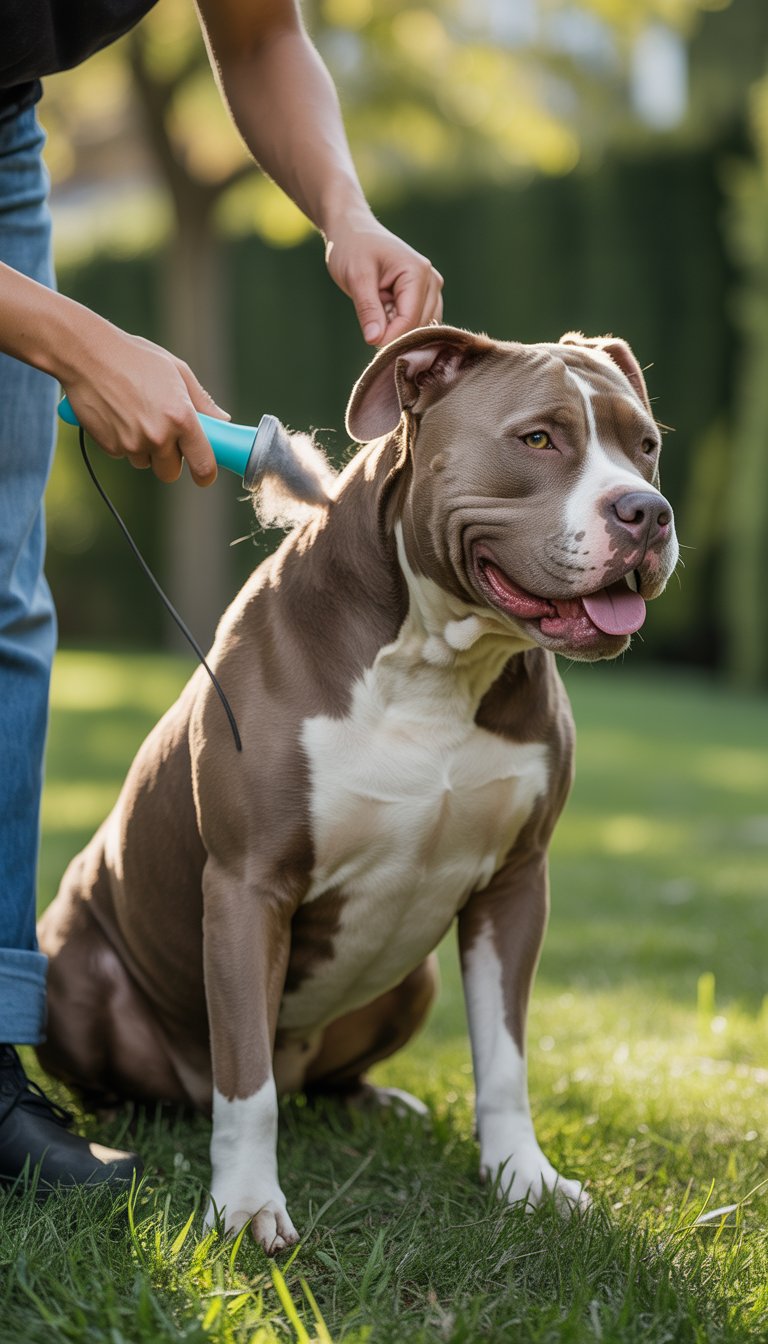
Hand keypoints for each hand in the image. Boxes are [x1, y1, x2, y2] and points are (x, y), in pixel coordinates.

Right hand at [61, 323, 227, 486]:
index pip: (203, 464)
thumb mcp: (176, 370)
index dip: (206, 474)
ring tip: (136, 415)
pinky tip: (118, 415)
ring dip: (145, 449)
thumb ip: (202, 401)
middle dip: (170, 460)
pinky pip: (124, 455)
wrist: (86, 354)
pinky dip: (124, 442)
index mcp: (181, 417)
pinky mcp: (110, 446)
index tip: (205, 474)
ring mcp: (132, 444)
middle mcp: (158, 436)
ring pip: (146, 463)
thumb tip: (223, 421)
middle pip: (171, 472)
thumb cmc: (135, 357)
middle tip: (164, 434)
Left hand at [324, 211, 443, 346]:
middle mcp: (432, 280)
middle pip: (418, 326)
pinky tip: (383, 312)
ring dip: (397, 329)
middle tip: (369, 322)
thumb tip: (375, 340)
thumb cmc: (353, 248)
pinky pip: (417, 322)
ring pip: (420, 327)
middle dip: (394, 332)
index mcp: (418, 273)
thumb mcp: (356, 277)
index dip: (390, 337)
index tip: (369, 340)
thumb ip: (368, 309)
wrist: (353, 232)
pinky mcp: (426, 296)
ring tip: (376, 311)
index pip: (410, 319)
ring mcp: (431, 288)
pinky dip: (399, 324)